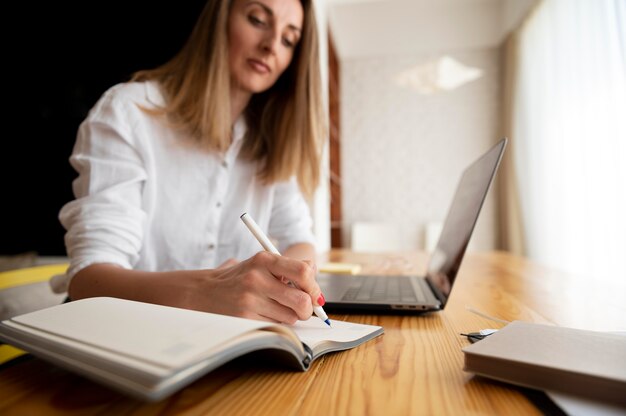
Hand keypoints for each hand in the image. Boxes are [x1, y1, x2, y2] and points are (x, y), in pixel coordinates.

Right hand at [186, 252, 322, 323]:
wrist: (205, 291)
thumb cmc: (240, 278)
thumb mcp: (262, 263)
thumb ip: (289, 266)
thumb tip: (314, 272)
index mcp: (264, 260)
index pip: (303, 271)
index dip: (314, 286)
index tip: (314, 294)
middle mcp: (257, 278)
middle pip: (301, 301)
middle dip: (308, 309)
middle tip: (304, 309)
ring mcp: (249, 300)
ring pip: (290, 317)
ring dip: (290, 317)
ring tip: (276, 308)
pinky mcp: (244, 318)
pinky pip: (275, 326)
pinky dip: (276, 324)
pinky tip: (263, 315)